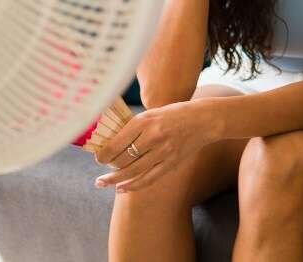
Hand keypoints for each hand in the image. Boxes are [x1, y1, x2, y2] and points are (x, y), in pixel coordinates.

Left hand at [93, 100, 220, 191]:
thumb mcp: (152, 113)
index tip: (98, 158)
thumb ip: (134, 127)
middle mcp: (153, 136)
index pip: (116, 143)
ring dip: (114, 180)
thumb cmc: (175, 114)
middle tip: (102, 169)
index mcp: (144, 121)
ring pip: (133, 172)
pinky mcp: (172, 163)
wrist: (204, 120)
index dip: (103, 154)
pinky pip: (148, 178)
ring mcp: (163, 152)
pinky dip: (133, 186)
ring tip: (102, 183)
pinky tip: (121, 189)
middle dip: (109, 167)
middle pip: (123, 159)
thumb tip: (110, 141)